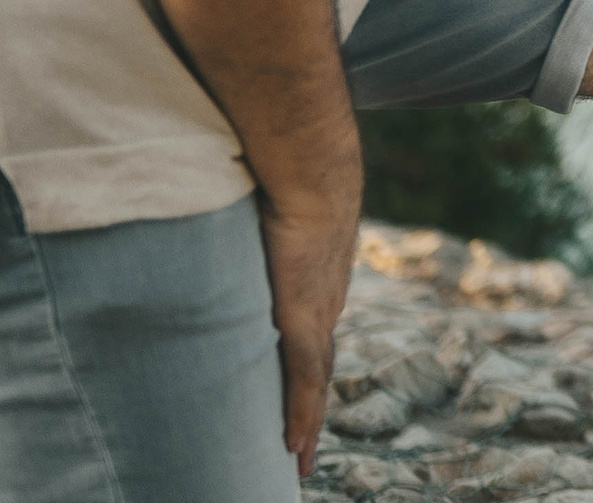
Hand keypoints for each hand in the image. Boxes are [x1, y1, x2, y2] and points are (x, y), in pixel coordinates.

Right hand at [259, 186, 360, 474]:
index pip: (312, 337)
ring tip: (299, 459)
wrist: (314, 169)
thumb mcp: (267, 218)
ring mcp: (318, 313)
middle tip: (302, 449)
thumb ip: (252, 235)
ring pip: (314, 382)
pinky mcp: (304, 318)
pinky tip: (294, 444)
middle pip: (318, 369)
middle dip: (311, 409)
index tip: (301, 399)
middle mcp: (325, 304)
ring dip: (308, 422)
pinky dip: (299, 412)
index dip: (307, 371)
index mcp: (317, 283)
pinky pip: (303, 378)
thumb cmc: (285, 179)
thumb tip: (233, 227)